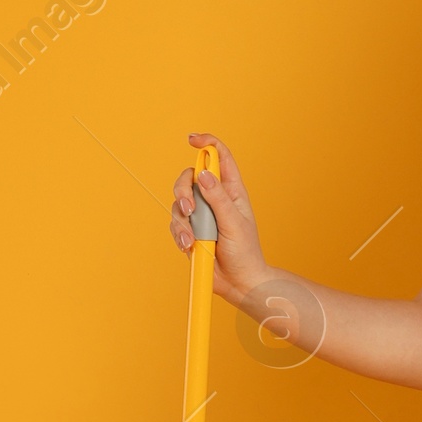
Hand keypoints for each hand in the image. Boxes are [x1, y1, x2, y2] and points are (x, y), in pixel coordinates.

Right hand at [169, 134, 273, 307]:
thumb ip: (217, 198)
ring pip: (178, 203)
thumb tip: (203, 174)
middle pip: (189, 178)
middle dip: (183, 190)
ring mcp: (200, 215)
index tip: (192, 139)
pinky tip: (189, 246)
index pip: (219, 158)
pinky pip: (175, 224)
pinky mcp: (190, 231)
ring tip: (192, 239)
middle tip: (189, 209)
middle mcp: (213, 199)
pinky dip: (179, 235)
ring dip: (182, 220)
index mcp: (231, 191)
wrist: (239, 283)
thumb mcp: (234, 222)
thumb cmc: (245, 252)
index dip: (206, 144)